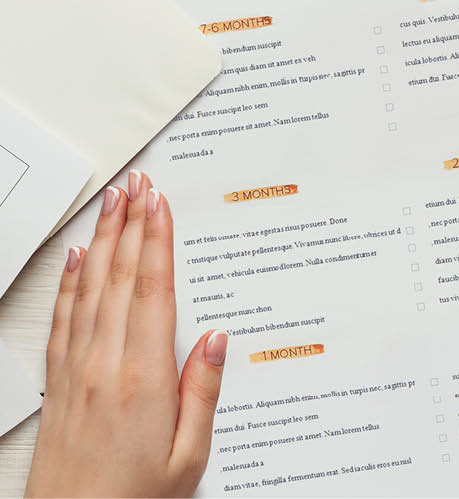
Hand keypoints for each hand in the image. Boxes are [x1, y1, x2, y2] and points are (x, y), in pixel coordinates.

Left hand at [26, 171, 226, 497]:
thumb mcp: (188, 458)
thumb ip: (204, 392)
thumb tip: (218, 338)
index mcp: (143, 378)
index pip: (152, 290)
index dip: (157, 240)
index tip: (160, 202)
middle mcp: (104, 364)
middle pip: (119, 277)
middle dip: (130, 222)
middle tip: (138, 181)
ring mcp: (76, 370)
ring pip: (89, 288)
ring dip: (103, 239)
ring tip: (112, 202)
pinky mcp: (58, 383)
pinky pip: (64, 318)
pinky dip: (70, 281)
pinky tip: (76, 258)